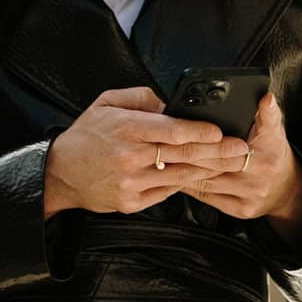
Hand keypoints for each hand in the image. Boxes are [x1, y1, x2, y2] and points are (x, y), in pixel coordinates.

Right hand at [43, 87, 250, 218]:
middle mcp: (131, 158)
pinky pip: (166, 192)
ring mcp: (132, 183)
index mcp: (127, 129)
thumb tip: (171, 103)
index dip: (200, 131)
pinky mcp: (132, 202)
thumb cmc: (86, 136)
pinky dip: (185, 183)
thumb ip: (142, 98)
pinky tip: (202, 176)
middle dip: (217, 152)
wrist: (60, 174)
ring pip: (180, 176)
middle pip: (183, 155)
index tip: (220, 131)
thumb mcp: (107, 103)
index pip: (172, 131)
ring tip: (231, 164)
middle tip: (241, 149)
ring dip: (209, 170)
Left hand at [167, 92, 301, 237]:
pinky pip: (207, 196)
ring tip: (162, 158)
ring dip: (184, 168)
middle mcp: (261, 171)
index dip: (235, 124)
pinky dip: (188, 185)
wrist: (285, 191)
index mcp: (271, 146)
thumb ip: (268, 114)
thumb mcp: (274, 130)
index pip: (256, 130)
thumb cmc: (273, 154)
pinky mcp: (241, 209)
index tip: (210, 123)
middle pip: (218, 158)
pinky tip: (173, 176)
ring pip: (208, 178)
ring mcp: (250, 193)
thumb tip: (266, 97)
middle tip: (166, 140)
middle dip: (192, 149)